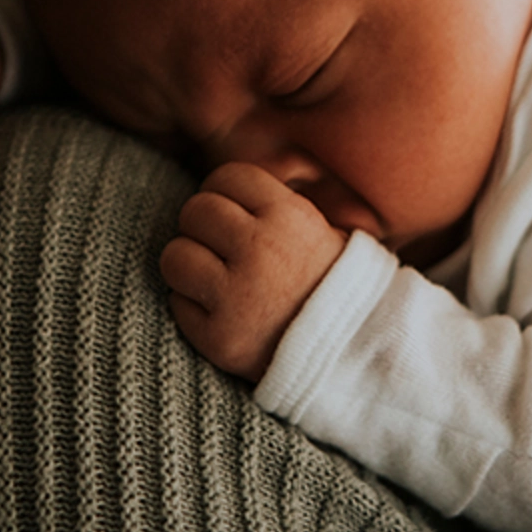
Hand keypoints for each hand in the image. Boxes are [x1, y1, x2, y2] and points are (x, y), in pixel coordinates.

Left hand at [161, 162, 346, 381]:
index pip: (227, 177)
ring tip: (213, 278)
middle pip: (195, 211)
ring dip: (188, 265)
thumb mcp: (325, 231)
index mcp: (289, 216)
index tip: (231, 213)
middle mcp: (260, 250)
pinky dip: (192, 308)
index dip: (224, 193)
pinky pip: (177, 304)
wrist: (356, 354)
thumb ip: (279, 205)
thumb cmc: (336, 288)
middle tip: (218, 247)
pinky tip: (220, 312)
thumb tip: (234, 186)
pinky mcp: (219, 337)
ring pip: (175, 256)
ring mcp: (237, 296)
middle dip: (202, 227)